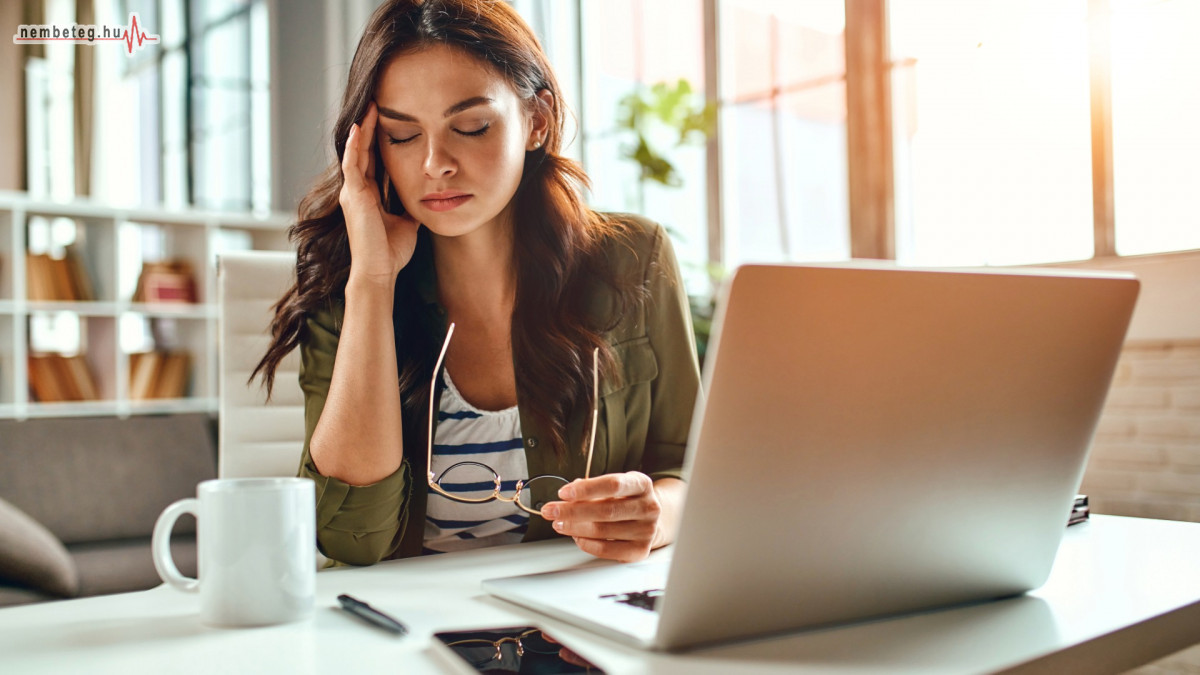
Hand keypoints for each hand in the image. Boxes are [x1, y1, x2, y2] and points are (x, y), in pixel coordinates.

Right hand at [339, 101, 420, 286]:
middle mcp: (357, 191)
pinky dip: (354, 145)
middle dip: (369, 127)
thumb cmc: (391, 252)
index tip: (389, 121)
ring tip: (370, 107)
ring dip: (362, 129)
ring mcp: (352, 192)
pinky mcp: (353, 195)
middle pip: (362, 151)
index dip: (379, 141)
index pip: (373, 161)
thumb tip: (426, 198)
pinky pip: (351, 164)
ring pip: (355, 152)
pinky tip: (358, 128)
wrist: (379, 271)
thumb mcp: (406, 222)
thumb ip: (410, 207)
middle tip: (377, 103)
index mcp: (369, 196)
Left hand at [541, 472, 662, 562]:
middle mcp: (648, 507)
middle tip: (552, 510)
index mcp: (642, 484)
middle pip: (605, 510)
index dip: (586, 489)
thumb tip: (568, 497)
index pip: (613, 485)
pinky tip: (576, 536)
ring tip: (559, 523)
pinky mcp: (640, 550)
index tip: (563, 493)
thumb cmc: (627, 500)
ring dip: (574, 527)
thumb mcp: (616, 487)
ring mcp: (646, 530)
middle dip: (572, 511)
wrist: (652, 520)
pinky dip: (586, 543)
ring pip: (603, 530)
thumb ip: (593, 489)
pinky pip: (606, 550)